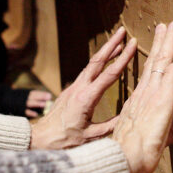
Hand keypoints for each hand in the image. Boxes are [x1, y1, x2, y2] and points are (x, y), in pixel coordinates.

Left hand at [30, 27, 135, 148]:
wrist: (39, 140)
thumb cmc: (65, 141)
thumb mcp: (91, 137)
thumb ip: (111, 125)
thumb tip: (129, 114)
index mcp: (86, 98)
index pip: (109, 74)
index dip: (123, 58)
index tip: (132, 44)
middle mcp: (79, 88)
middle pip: (98, 61)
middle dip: (112, 44)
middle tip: (123, 31)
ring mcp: (73, 88)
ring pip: (91, 65)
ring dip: (105, 52)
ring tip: (117, 43)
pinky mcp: (70, 91)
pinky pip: (86, 72)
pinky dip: (97, 63)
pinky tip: (103, 62)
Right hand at [112, 22, 172, 172]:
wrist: (124, 160)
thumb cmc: (132, 156)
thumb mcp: (152, 140)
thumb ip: (168, 130)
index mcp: (137, 103)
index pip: (147, 76)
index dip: (152, 60)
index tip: (156, 47)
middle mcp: (143, 94)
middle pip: (153, 62)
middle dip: (159, 43)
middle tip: (164, 27)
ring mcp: (151, 94)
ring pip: (162, 62)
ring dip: (169, 43)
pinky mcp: (162, 99)